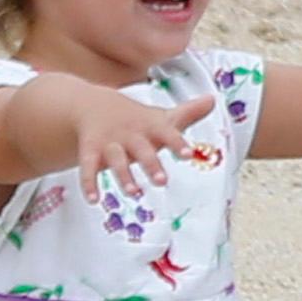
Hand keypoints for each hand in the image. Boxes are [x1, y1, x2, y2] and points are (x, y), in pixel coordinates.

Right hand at [50, 76, 203, 198]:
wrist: (93, 104)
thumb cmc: (137, 118)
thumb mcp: (161, 116)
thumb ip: (188, 113)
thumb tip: (213, 100)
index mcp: (151, 126)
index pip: (167, 133)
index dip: (177, 144)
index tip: (188, 155)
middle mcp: (131, 134)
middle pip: (142, 150)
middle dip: (151, 165)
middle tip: (163, 182)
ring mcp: (110, 142)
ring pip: (117, 160)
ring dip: (124, 177)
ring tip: (134, 193)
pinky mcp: (91, 150)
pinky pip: (88, 167)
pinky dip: (89, 184)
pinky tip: (93, 200)